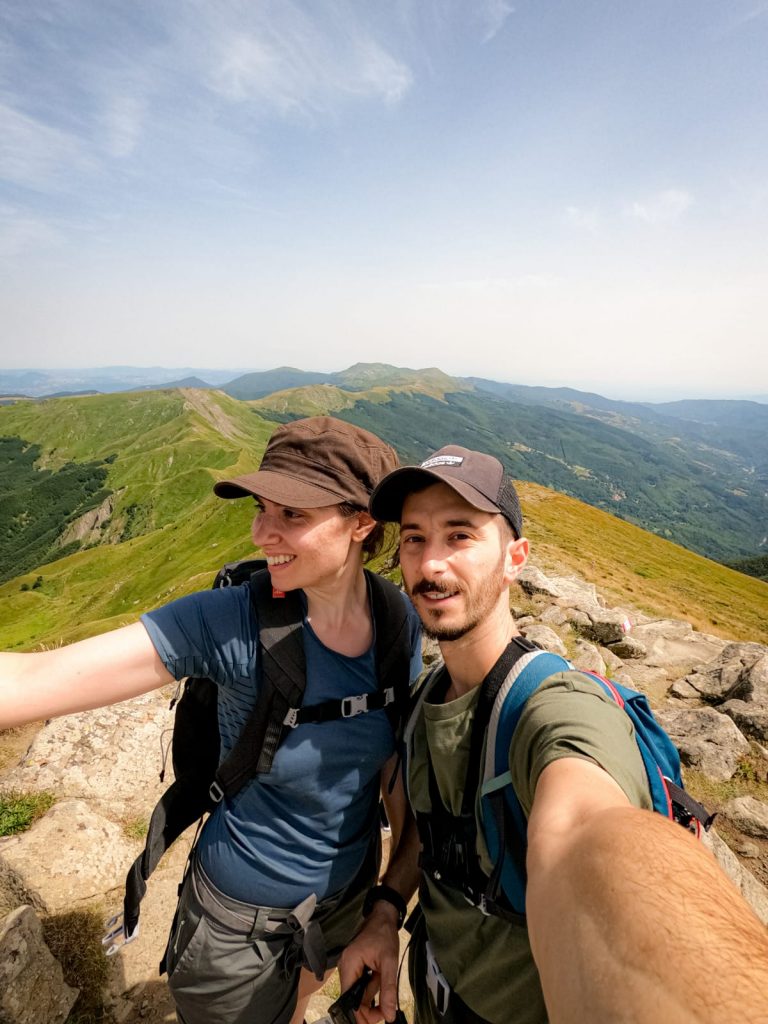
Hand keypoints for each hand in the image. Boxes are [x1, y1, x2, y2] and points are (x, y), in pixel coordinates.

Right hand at [338, 902, 400, 1023]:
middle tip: (386, 1010)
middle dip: (369, 1007)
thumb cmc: (384, 935)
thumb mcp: (389, 962)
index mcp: (349, 965)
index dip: (360, 1014)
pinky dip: (371, 986)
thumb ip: (388, 989)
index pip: (348, 999)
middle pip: (352, 998)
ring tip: (384, 980)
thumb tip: (389, 1015)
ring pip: (358, 992)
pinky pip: (360, 984)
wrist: (383, 916)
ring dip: (372, 994)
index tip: (376, 1020)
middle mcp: (345, 967)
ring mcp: (348, 967)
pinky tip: (379, 978)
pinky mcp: (354, 966)